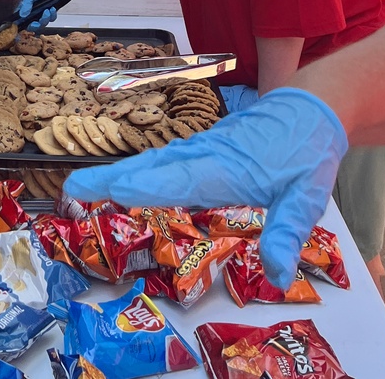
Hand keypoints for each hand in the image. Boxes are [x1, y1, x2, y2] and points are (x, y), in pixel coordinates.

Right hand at [17, 0, 69, 26]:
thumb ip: (26, 4)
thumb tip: (22, 15)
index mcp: (26, 8)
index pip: (22, 20)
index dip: (23, 25)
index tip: (28, 24)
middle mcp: (33, 12)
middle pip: (33, 25)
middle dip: (36, 25)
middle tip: (38, 22)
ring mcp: (42, 12)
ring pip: (43, 23)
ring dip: (45, 19)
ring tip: (47, 10)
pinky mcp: (50, 12)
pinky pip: (51, 19)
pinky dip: (52, 16)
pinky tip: (52, 9)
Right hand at [63, 88, 348, 289]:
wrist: (312, 108)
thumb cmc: (309, 151)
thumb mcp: (308, 194)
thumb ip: (290, 231)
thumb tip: (277, 275)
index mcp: (226, 168)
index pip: (178, 180)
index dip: (144, 187)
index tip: (109, 192)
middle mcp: (206, 155)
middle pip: (153, 169)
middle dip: (112, 178)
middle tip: (72, 190)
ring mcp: (203, 148)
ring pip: (156, 161)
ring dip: (120, 172)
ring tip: (85, 185)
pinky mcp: (206, 147)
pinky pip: (166, 159)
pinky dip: (141, 168)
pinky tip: (130, 177)